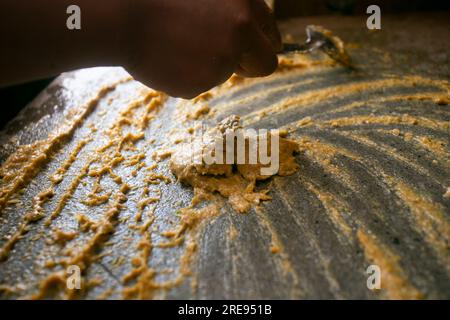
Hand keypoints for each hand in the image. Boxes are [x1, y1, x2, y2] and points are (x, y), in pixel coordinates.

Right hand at [124, 0, 280, 97]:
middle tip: (226, 57)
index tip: (255, 49)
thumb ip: (234, 11)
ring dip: (209, 64)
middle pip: (265, 64)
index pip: (271, 35)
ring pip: (226, 74)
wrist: (122, 18)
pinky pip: (200, 84)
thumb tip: (251, 31)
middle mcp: (240, 34)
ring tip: (178, 44)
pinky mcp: (199, 84)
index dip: (263, 43)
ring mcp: (221, 62)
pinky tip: (169, 58)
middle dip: (250, 65)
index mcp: (244, 6)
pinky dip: (187, 75)